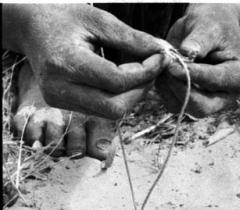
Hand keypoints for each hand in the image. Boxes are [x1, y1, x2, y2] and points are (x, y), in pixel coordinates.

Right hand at [2, 4, 169, 119]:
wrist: (30, 28)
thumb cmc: (64, 19)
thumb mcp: (98, 20)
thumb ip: (131, 39)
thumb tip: (161, 53)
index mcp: (64, 63)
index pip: (116, 82)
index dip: (145, 72)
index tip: (160, 58)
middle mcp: (59, 89)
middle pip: (115, 107)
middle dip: (141, 89)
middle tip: (152, 67)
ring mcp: (59, 101)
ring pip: (111, 113)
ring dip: (133, 95)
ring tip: (138, 70)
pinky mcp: (64, 105)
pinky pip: (102, 110)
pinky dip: (120, 97)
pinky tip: (122, 78)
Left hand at [155, 4, 239, 116]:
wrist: (206, 27)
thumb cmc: (212, 24)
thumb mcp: (208, 26)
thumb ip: (199, 41)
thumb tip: (187, 53)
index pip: (215, 82)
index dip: (192, 75)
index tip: (173, 65)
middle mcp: (228, 95)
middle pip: (202, 107)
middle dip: (180, 89)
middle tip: (166, 68)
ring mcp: (211, 102)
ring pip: (185, 108)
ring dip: (169, 88)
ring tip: (164, 64)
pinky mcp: (194, 102)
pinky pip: (175, 105)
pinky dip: (165, 90)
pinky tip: (163, 70)